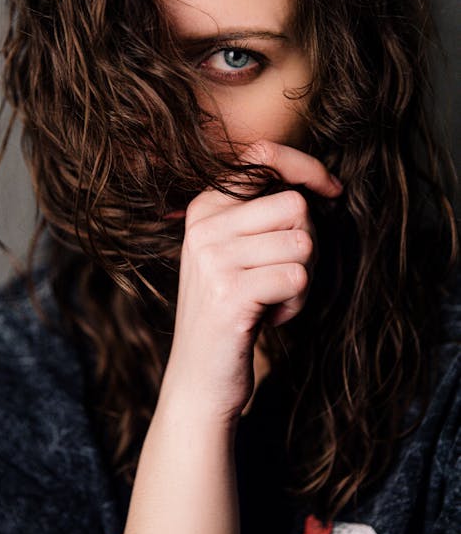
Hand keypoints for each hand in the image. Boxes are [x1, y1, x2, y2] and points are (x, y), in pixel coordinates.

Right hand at [161, 140, 341, 422]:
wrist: (200, 377)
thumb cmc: (230, 309)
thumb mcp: (232, 251)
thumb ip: (260, 214)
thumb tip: (320, 185)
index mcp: (203, 208)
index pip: (261, 157)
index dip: (307, 168)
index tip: (333, 190)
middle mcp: (203, 227)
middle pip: (295, 206)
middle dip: (306, 243)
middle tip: (282, 274)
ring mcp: (212, 260)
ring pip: (302, 244)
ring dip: (302, 279)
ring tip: (272, 299)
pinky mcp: (229, 294)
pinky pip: (298, 279)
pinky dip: (296, 303)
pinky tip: (269, 317)